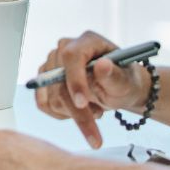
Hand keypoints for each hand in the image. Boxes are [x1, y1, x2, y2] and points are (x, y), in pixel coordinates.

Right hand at [34, 31, 151, 148]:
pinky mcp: (43, 80)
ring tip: (94, 110)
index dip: (74, 80)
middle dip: (78, 110)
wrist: (117, 89)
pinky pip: (44, 104)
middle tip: (97, 127)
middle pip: (59, 82)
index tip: (82, 103)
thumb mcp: (125, 82)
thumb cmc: (123, 82)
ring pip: (52, 98)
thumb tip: (103, 65)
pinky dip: (62, 114)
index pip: (71, 56)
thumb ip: (114, 75)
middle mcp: (65, 48)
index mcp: (88, 41)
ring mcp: (51, 63)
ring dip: (74, 113)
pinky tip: (79, 111)